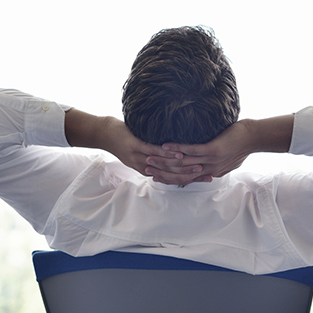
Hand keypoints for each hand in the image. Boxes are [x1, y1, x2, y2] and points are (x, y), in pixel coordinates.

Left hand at [65, 109, 208, 185]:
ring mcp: (139, 157)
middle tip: (208, 172)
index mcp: (147, 170)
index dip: (190, 178)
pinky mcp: (135, 146)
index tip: (207, 176)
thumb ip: (157, 156)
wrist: (104, 134)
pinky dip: (167, 153)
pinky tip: (179, 151)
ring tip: (199, 163)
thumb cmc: (125, 140)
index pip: (172, 178)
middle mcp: (144, 167)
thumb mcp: (142, 151)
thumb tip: (175, 154)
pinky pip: (153, 151)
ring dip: (182, 166)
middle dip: (191, 174)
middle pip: (171, 175)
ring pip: (164, 165)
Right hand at [147, 120, 253, 184]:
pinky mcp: (214, 150)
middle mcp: (210, 169)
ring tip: (150, 157)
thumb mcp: (226, 158)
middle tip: (147, 169)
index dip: (170, 178)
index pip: (187, 179)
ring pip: (184, 164)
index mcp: (211, 172)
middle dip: (163, 172)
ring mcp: (211, 161)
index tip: (156, 176)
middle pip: (182, 175)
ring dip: (165, 161)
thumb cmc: (240, 145)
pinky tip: (166, 145)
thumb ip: (214, 162)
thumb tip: (206, 161)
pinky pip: (192, 150)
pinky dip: (177, 148)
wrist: (254, 139)